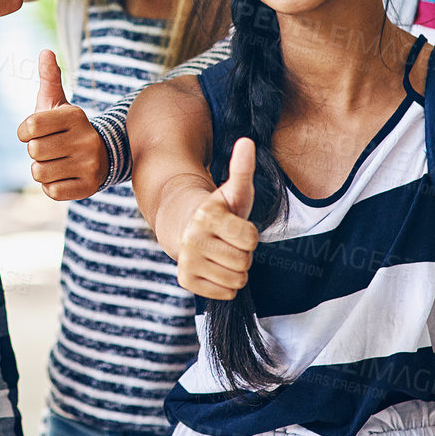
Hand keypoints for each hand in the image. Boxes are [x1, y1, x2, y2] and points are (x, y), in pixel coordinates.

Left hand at [17, 50, 105, 200]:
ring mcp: (90, 164)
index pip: (29, 127)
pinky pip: (51, 191)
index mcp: (75, 116)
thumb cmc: (67, 127)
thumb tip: (45, 52)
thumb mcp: (58, 102)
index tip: (34, 132)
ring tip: (57, 161)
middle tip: (50, 148)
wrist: (102, 154)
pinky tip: (64, 175)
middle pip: (33, 151)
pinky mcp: (89, 187)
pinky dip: (51, 186)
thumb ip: (49, 78)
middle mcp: (86, 139)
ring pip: (39, 173)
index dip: (24, 132)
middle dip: (35, 151)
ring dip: (41, 169)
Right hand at [175, 139, 258, 299]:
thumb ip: (242, 168)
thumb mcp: (233, 190)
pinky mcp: (185, 280)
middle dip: (242, 254)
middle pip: (244, 262)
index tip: (236, 227)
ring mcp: (187, 261)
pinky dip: (224, 285)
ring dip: (234, 270)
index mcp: (207, 215)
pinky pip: (225, 294)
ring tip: (222, 254)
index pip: (251, 239)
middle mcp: (192, 239)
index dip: (249, 235)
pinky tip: (214, 268)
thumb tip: (247, 141)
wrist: (183, 227)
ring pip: (236, 281)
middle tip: (228, 242)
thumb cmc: (219, 210)